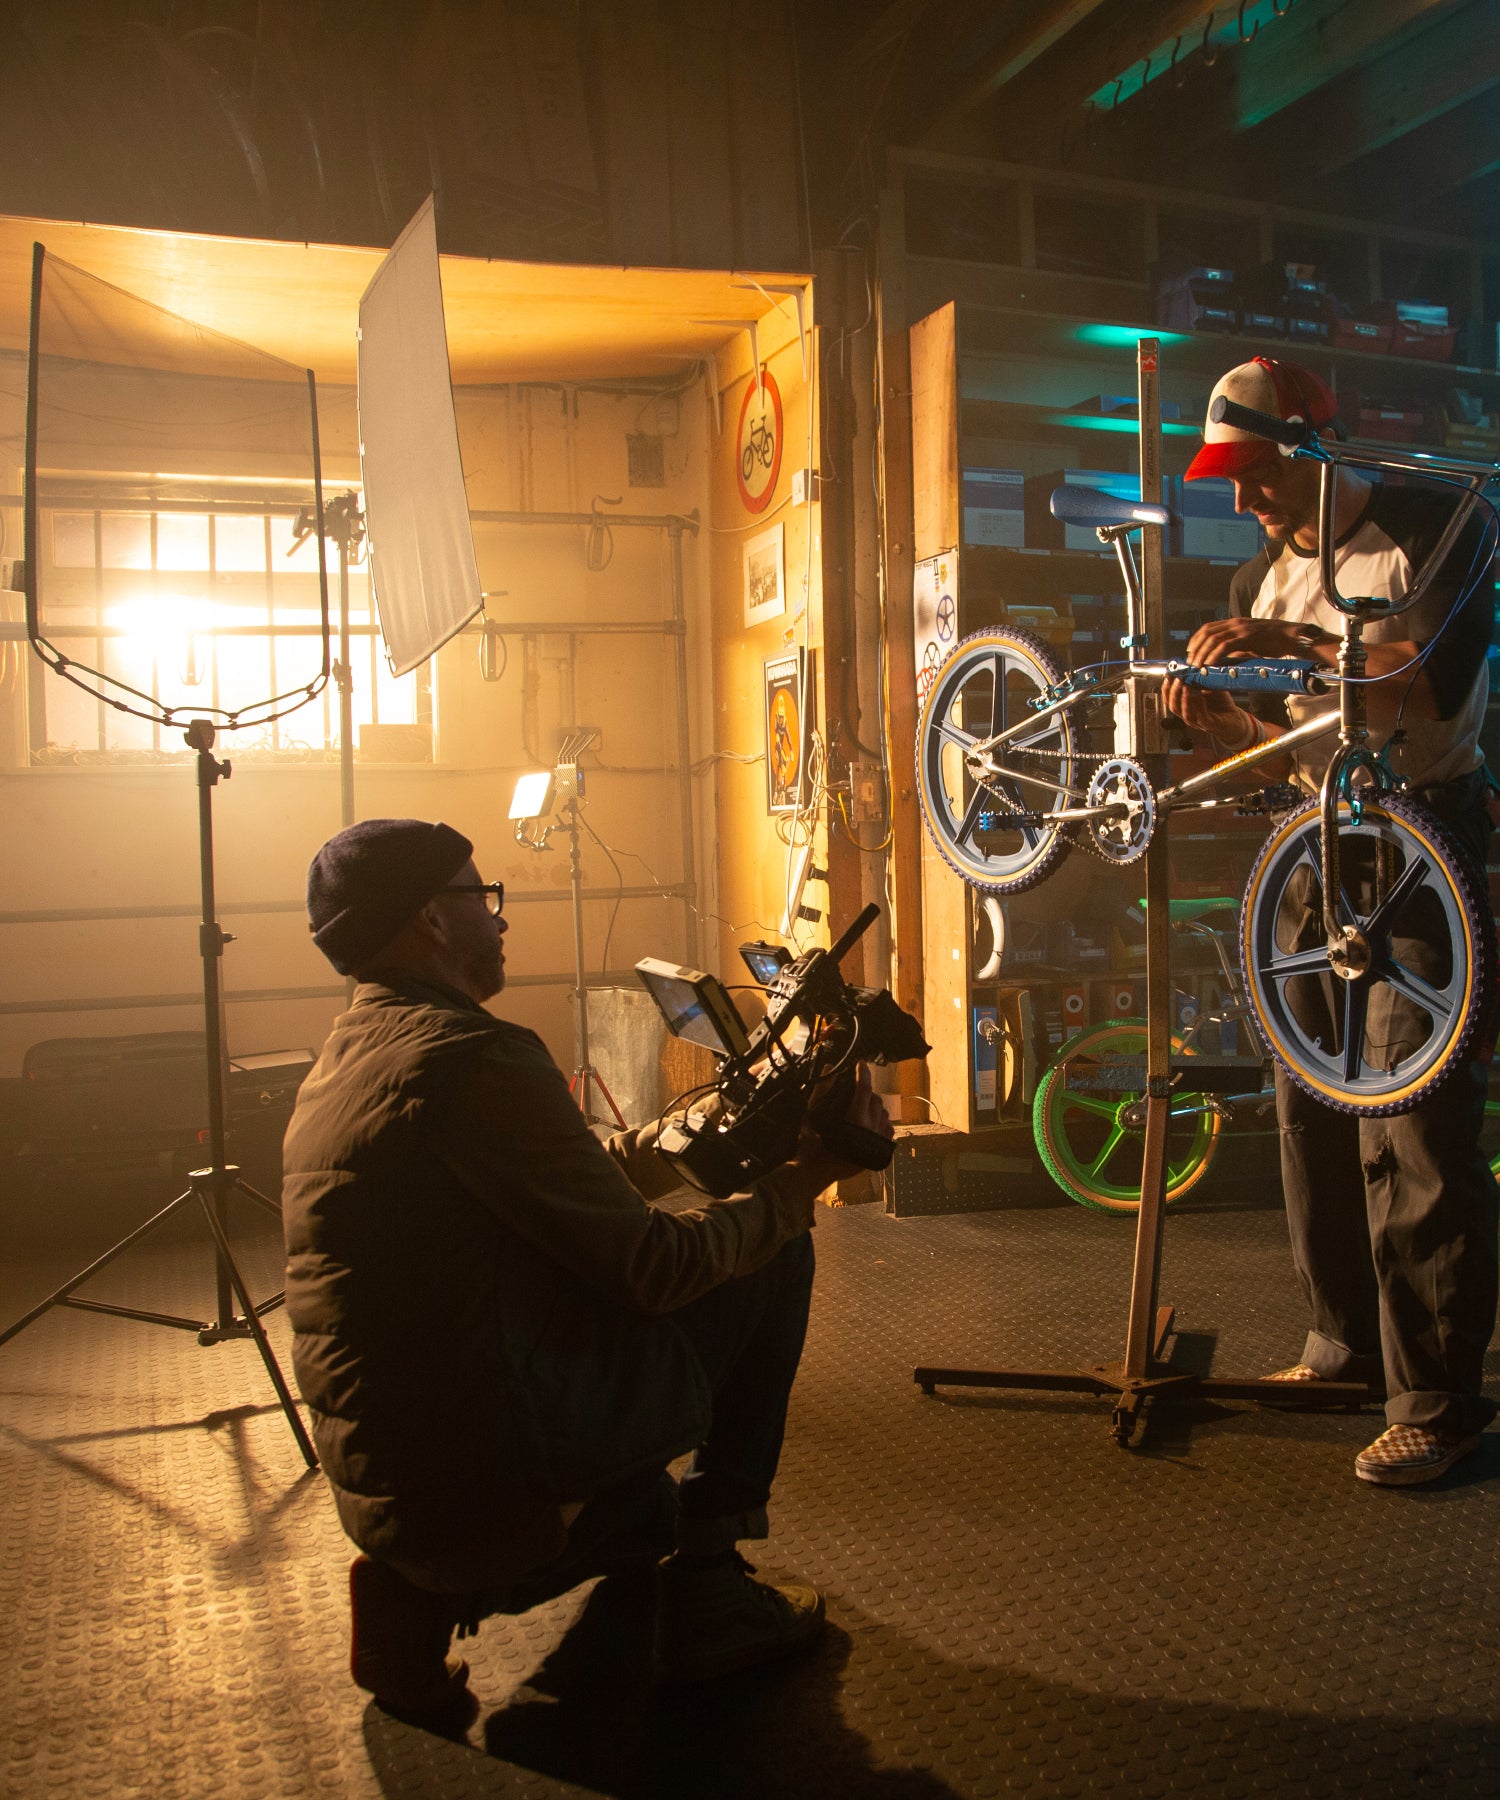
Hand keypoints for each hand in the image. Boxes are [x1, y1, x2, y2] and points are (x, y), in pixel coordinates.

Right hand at [798, 1062, 893, 1181]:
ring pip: (883, 1114)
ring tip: (860, 1105)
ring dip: (874, 1106)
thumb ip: (821, 1090)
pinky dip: (880, 1122)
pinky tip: (869, 1121)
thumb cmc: (809, 1145)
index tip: (860, 1063)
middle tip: (854, 1089)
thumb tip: (829, 1068)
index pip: (864, 1090)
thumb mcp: (810, 1115)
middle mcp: (869, 1132)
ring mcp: (876, 1144)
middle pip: (875, 1100)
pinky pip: (887, 1130)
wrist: (813, 1174)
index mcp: (854, 1121)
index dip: (863, 1073)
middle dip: (866, 1091)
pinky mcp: (877, 1153)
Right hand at [1160, 673, 1248, 739]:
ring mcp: (1198, 722)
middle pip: (1173, 707)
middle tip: (1177, 679)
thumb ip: (1200, 681)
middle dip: (1173, 693)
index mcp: (1186, 707)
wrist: (1236, 718)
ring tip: (1186, 686)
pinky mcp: (1210, 725)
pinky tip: (1199, 695)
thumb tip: (1195, 666)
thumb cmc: (1221, 704)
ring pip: (1185, 714)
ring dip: (1184, 699)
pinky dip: (1199, 706)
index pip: (1170, 700)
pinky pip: (1201, 717)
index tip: (1168, 676)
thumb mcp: (1209, 689)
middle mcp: (1189, 716)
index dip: (1166, 689)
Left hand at [1184, 615, 1304, 667]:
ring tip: (1197, 665)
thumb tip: (1224, 661)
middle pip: (1207, 633)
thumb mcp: (1250, 644)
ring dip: (1202, 653)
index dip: (1196, 639)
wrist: (1291, 637)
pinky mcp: (1248, 637)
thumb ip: (1236, 649)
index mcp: (1235, 623)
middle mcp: (1236, 623)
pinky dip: (1215, 654)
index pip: (1208, 628)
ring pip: (1213, 639)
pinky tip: (1209, 663)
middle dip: (1195, 648)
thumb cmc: (1273, 642)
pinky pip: (1225, 645)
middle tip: (1190, 662)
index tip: (1190, 652)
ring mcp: (1241, 629)